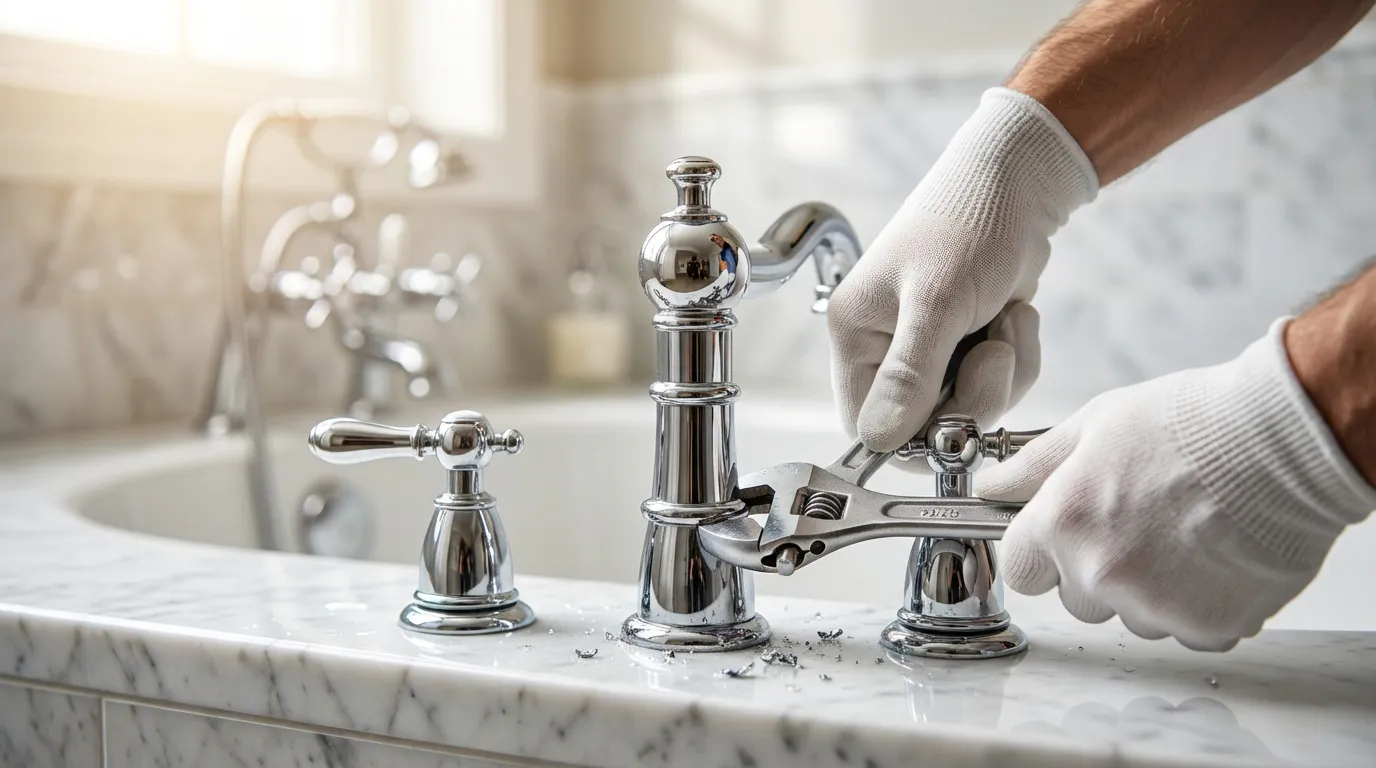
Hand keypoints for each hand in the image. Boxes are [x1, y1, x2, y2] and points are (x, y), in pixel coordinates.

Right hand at [828, 87, 1096, 450]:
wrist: (1019, 182)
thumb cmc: (968, 223)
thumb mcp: (938, 302)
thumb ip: (909, 376)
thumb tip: (880, 440)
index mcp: (855, 337)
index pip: (866, 425)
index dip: (911, 436)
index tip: (953, 417)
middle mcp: (883, 349)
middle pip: (923, 426)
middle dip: (972, 398)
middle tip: (992, 353)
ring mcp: (926, 350)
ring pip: (966, 409)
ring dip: (1002, 375)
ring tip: (1005, 320)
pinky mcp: (965, 347)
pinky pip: (994, 387)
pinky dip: (1017, 360)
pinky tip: (1013, 316)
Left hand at [977, 321, 1375, 650]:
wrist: (1283, 442)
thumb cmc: (1191, 424)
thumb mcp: (1095, 426)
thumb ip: (1033, 466)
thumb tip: (991, 488)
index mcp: (1063, 523)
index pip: (1020, 569)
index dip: (1040, 550)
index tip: (1063, 535)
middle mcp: (1101, 573)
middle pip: (1076, 599)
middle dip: (1097, 569)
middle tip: (1139, 522)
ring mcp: (1155, 606)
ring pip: (1131, 616)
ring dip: (1148, 587)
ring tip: (1184, 532)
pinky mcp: (1208, 626)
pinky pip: (1185, 629)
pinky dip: (1197, 602)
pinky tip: (1214, 556)